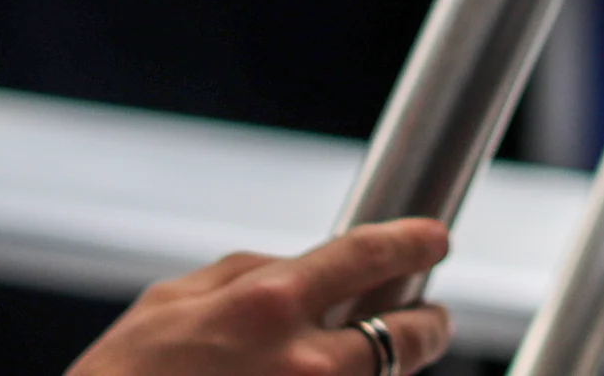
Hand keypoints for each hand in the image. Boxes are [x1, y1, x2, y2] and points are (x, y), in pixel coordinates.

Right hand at [64, 220, 454, 375]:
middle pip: (406, 336)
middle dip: (428, 325)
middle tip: (429, 318)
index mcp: (266, 305)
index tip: (435, 239)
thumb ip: (241, 273)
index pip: (366, 257)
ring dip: (388, 369)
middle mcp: (303, 364)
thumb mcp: (169, 302)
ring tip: (373, 359)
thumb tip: (294, 265)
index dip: (412, 242)